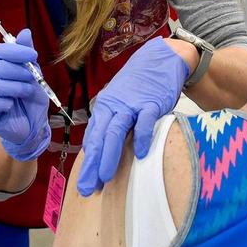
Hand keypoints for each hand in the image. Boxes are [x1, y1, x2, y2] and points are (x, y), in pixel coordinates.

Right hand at [0, 28, 50, 161]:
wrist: (32, 127)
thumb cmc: (29, 100)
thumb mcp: (33, 75)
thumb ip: (26, 55)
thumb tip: (25, 32)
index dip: (15, 51)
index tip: (33, 55)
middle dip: (17, 70)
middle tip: (31, 77)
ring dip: (16, 86)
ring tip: (27, 91)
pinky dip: (7, 102)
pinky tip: (13, 105)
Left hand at [77, 37, 190, 195]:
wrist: (161, 58)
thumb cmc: (140, 85)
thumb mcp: (121, 102)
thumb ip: (113, 122)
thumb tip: (105, 149)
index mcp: (104, 108)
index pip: (92, 139)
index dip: (88, 162)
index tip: (84, 184)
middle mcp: (113, 106)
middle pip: (99, 138)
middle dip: (92, 165)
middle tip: (87, 188)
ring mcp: (132, 104)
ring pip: (115, 131)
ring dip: (109, 155)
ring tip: (105, 177)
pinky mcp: (152, 103)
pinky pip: (144, 122)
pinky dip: (141, 138)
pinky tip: (141, 154)